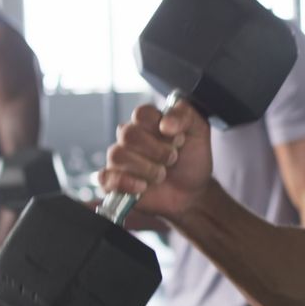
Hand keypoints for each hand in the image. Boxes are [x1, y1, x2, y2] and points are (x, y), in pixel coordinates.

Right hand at [98, 101, 212, 220]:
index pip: (141, 114)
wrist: (193, 192)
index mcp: (148, 122)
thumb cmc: (192, 159)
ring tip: (162, 175)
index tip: (179, 138)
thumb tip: (165, 123)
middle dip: (156, 149)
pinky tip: (143, 186)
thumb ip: (185, 115)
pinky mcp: (115, 181)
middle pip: (128, 134)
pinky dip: (125, 182)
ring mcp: (121, 159)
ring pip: (117, 154)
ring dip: (146, 168)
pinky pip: (106, 177)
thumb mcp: (198, 131)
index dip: (160, 126)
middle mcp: (130, 138)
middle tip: (172, 158)